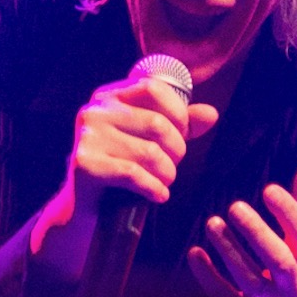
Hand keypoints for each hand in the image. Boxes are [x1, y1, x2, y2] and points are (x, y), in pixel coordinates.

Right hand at [28, 65, 218, 279]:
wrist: (84, 208)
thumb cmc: (122, 169)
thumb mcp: (150, 141)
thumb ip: (180, 124)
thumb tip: (211, 114)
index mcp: (109, 96)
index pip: (152, 87)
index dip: (178, 112)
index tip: (184, 133)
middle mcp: (94, 111)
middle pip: (156, 124)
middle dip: (177, 150)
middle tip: (174, 166)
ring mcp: (87, 138)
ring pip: (149, 153)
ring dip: (168, 173)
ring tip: (165, 182)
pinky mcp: (85, 166)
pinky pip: (134, 174)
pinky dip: (154, 188)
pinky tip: (159, 195)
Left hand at [188, 167, 296, 296]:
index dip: (289, 213)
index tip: (268, 189)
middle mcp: (295, 285)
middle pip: (279, 261)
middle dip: (258, 234)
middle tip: (235, 207)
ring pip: (250, 280)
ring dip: (230, 251)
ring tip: (211, 223)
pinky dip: (208, 276)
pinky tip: (194, 253)